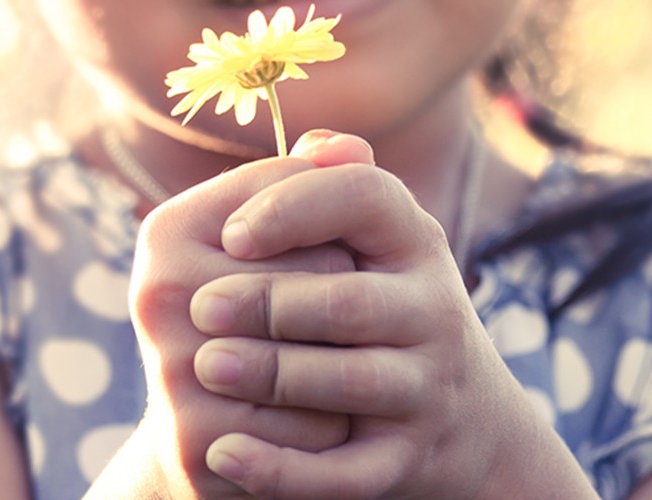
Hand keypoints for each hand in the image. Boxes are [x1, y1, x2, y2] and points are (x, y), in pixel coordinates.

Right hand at [123, 131, 374, 496]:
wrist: (210, 425)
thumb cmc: (251, 315)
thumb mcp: (268, 246)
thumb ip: (309, 186)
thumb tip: (351, 147)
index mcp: (169, 229)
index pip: (299, 196)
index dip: (334, 231)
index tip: (325, 254)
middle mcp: (159, 292)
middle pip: (323, 271)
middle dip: (347, 296)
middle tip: (330, 321)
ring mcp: (172, 369)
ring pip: (327, 349)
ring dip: (349, 361)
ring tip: (330, 367)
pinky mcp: (197, 440)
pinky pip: (316, 425)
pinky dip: (334, 426)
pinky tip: (313, 422)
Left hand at [190, 131, 596, 497]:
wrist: (453, 413)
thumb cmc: (385, 306)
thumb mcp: (378, 243)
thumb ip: (335, 193)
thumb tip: (318, 145)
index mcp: (416, 245)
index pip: (366, 199)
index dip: (295, 207)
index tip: (232, 233)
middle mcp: (435, 313)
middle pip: (349, 301)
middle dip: (268, 303)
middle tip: (198, 309)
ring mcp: (427, 391)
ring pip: (351, 384)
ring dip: (273, 374)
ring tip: (206, 365)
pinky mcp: (407, 461)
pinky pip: (349, 474)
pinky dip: (285, 469)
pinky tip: (226, 454)